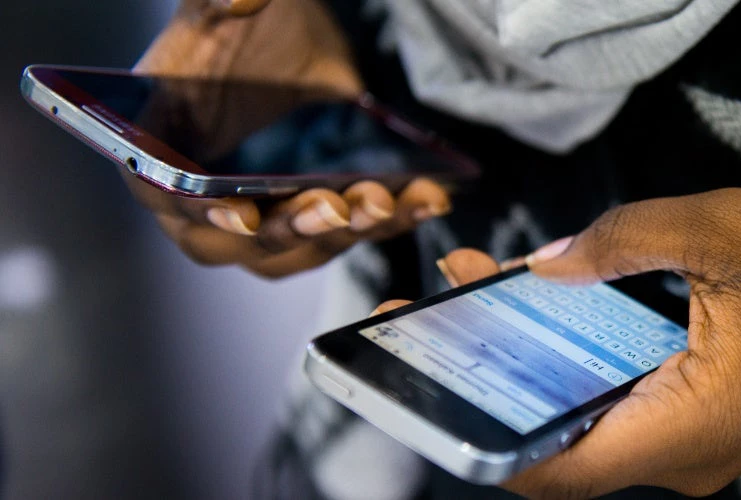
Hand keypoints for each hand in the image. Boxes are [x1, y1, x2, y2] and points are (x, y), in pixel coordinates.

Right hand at [130, 0, 450, 277]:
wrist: (285, 35)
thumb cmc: (237, 29)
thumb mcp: (224, 7)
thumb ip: (222, 1)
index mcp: (159, 148)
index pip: (168, 196)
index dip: (203, 213)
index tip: (244, 215)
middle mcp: (203, 197)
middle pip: (238, 243)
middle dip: (290, 230)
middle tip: (335, 207)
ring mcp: (261, 214)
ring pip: (297, 250)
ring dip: (346, 234)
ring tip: (387, 200)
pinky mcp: (311, 217)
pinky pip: (346, 235)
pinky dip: (388, 222)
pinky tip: (423, 198)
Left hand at [374, 188, 740, 496]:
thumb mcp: (723, 229)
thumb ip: (623, 243)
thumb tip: (541, 269)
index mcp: (691, 425)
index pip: (555, 467)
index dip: (479, 435)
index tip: (419, 383)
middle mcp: (683, 456)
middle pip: (558, 440)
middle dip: (489, 380)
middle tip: (433, 312)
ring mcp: (689, 444)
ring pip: (583, 418)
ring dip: (527, 361)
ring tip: (475, 291)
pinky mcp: (695, 420)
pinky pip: (615, 401)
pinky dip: (572, 358)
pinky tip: (544, 300)